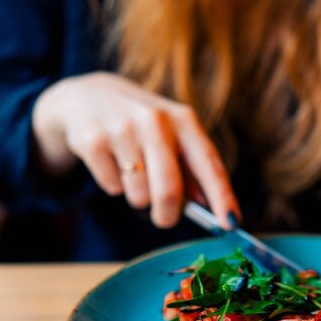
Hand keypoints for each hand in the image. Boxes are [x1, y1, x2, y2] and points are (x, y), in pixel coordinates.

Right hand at [32, 72, 238, 228]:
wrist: (88, 97)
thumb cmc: (142, 125)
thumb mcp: (171, 136)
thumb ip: (190, 168)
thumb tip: (207, 206)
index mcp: (183, 120)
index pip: (209, 165)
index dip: (222, 197)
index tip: (232, 223)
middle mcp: (155, 121)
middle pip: (169, 191)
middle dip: (168, 215)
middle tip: (164, 219)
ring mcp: (122, 129)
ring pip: (139, 195)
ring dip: (138, 196)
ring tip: (132, 173)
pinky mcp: (93, 140)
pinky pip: (112, 187)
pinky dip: (114, 185)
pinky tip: (111, 162)